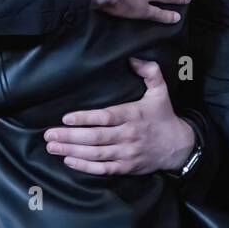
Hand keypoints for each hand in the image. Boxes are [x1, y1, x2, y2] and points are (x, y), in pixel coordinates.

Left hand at [43, 58, 193, 175]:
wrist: (179, 146)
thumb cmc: (164, 116)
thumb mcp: (160, 91)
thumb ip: (150, 72)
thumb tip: (133, 58)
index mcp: (133, 115)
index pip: (106, 117)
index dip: (85, 118)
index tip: (66, 118)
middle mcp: (128, 135)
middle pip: (96, 137)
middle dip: (70, 136)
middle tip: (49, 134)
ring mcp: (127, 153)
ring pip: (96, 154)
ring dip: (72, 150)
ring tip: (52, 146)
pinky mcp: (127, 167)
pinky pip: (103, 169)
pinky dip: (85, 166)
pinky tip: (69, 160)